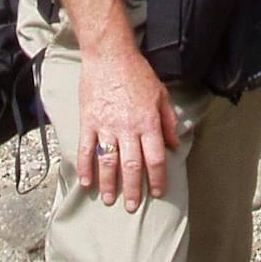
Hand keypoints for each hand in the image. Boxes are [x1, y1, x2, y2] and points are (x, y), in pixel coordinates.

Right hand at [77, 44, 179, 210]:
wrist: (109, 55)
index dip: (157, 178)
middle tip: (133, 206)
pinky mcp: (89, 121)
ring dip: (109, 183)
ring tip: (110, 199)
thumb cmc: (137, 73)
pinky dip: (86, 167)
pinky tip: (86, 182)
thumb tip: (174, 144)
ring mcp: (106, 125)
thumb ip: (168, 121)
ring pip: (108, 161)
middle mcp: (128, 127)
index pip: (155, 158)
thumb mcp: (160, 94)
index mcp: (148, 122)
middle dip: (133, 189)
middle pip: (132, 165)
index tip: (157, 192)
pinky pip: (86, 149)